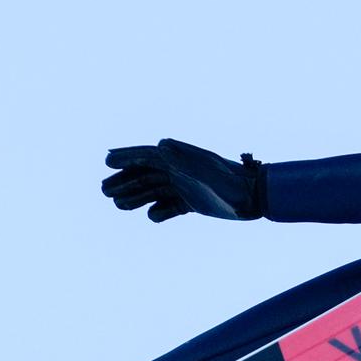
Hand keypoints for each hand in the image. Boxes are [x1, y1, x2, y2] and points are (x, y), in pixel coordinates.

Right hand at [102, 139, 264, 221]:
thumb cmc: (233, 183)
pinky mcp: (195, 202)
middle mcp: (181, 170)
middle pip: (145, 174)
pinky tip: (151, 216)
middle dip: (124, 181)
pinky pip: (171, 206)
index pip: (147, 155)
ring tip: (117, 205)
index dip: (126, 157)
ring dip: (136, 197)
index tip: (107, 161)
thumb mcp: (208, 170)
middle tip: (104, 191)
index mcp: (180, 158)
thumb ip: (184, 159)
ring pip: (154, 190)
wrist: (256, 198)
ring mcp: (187, 186)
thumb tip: (159, 145)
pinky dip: (161, 212)